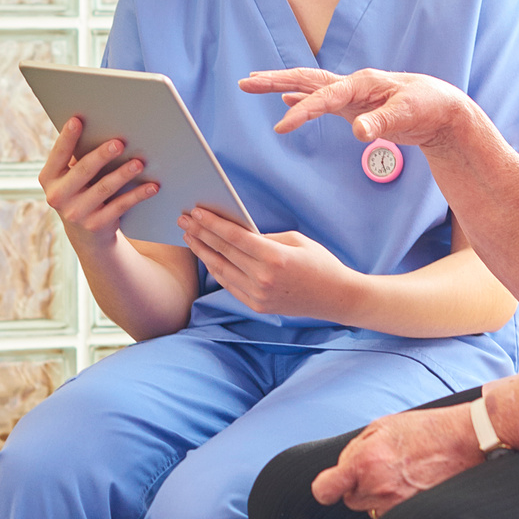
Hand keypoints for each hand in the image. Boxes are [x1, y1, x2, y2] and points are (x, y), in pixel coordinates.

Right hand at [40, 116, 158, 244]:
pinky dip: (137, 195)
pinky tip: (151, 186)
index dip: (67, 137)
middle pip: (83, 170)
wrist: (85, 235)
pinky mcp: (96, 225)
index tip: (77, 120)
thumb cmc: (81, 192)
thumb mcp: (71, 178)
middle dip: (102, 155)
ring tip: (138, 163)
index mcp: (49, 178)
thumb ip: (78, 157)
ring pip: (104, 188)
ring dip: (123, 174)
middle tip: (119, 143)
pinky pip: (120, 206)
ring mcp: (76, 213)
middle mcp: (58, 196)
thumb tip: (102, 128)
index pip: (58, 154)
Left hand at [178, 208, 364, 321]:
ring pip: (221, 270)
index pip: (235, 238)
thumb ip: (265, 237)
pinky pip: (230, 285)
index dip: (212, 224)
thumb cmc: (320, 263)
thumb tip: (238, 233)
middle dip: (201, 234)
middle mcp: (263, 278)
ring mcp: (258, 295)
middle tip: (183, 221)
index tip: (196, 212)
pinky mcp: (257, 305)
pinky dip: (216, 270)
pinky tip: (207, 257)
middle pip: (223, 252)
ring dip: (203, 252)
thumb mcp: (296, 240)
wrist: (335, 297)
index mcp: (275, 258)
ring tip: (189, 237)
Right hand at [237, 68, 472, 146]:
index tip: (281, 127)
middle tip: (244, 82)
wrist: (444, 109)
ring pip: (309, 87)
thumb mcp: (409, 114)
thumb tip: (360, 132)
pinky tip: (287, 100)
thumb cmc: (430, 107)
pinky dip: (302, 99)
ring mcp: (352, 95)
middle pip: (306, 79)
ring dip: (281, 85)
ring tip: (252, 84)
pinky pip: (321, 100)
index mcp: (363, 83)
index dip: (302, 111)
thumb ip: (382, 122)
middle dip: (274, 80)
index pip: (324, 97)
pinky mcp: (355, 106)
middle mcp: (353, 85)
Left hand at [312, 404, 483, 515]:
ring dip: (380, 497)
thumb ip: (355, 449)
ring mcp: (396, 503)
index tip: (331, 486)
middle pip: (351, 500)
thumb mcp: (382, 426)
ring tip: (402, 475)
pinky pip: (394, 515)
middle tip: (383, 467)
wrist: (465, 440)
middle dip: (361, 486)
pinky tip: (414, 485)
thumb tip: (342, 469)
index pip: (326, 490)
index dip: (327, 489)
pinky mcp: (413, 512)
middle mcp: (378, 485)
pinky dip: (399, 504)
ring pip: (373, 510)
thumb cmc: (425, 429)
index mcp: (365, 460)